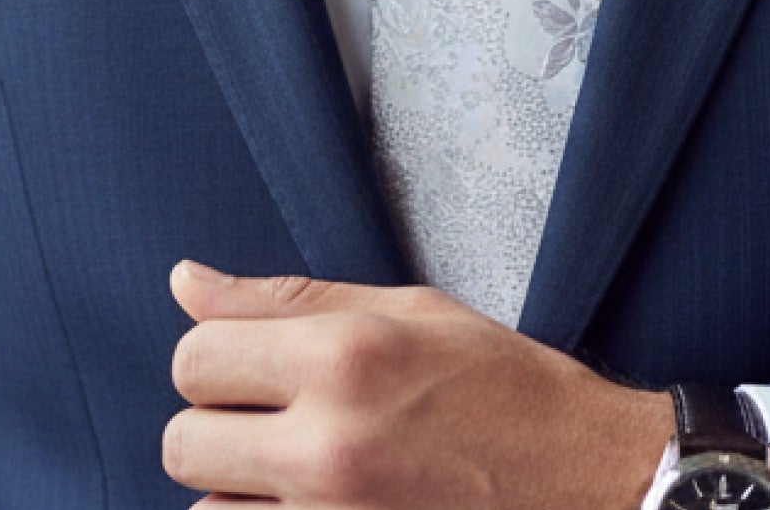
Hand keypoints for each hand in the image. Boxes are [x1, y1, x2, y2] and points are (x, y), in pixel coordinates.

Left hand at [163, 260, 674, 508]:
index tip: (253, 364)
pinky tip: (321, 503)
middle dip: (221, 425)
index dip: (218, 357)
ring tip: (311, 469)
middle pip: (184, 440)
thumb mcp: (408, 310)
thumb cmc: (503, 387)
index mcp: (345, 356)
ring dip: (241, 491)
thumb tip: (186, 281)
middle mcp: (328, 445)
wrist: (586, 480)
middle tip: (281, 418)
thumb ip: (288, 299)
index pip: (196, 356)